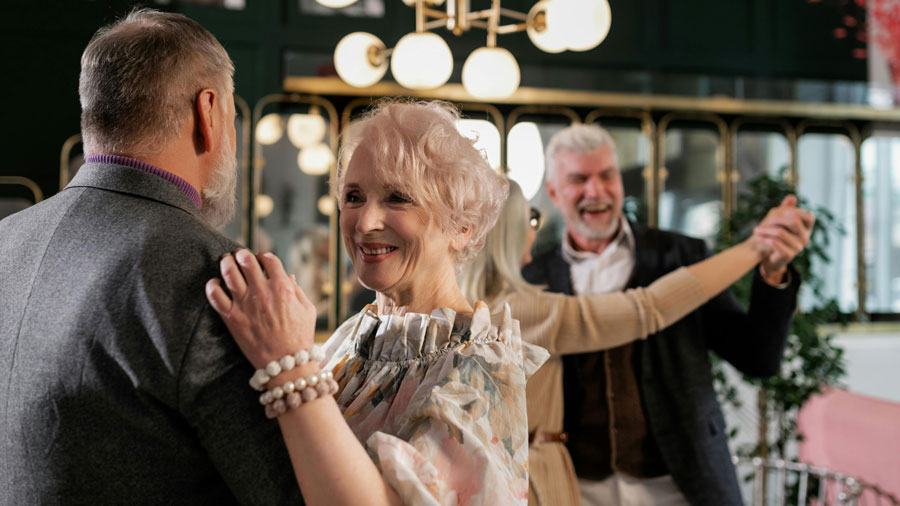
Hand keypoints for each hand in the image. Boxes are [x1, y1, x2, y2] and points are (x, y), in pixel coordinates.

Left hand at [205, 248, 316, 368]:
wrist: (285, 364)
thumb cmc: (300, 338)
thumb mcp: (307, 310)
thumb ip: (297, 290)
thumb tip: (288, 275)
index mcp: (283, 288)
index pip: (268, 259)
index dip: (264, 255)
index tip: (261, 259)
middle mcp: (262, 292)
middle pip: (246, 260)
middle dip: (242, 254)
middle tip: (239, 255)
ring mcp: (245, 304)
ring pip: (229, 272)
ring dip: (226, 262)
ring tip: (225, 261)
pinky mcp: (232, 318)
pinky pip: (215, 295)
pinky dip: (212, 285)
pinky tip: (214, 283)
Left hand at [752, 195, 814, 284]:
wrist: (767, 255)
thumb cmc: (774, 233)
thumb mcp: (779, 218)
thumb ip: (785, 208)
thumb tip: (791, 197)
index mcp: (806, 228)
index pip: (809, 217)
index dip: (796, 211)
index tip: (781, 212)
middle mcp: (805, 238)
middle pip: (793, 221)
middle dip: (776, 219)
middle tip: (765, 222)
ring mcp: (798, 247)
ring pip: (781, 232)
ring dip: (765, 229)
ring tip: (756, 230)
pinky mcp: (788, 255)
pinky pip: (775, 242)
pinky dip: (764, 238)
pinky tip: (757, 237)